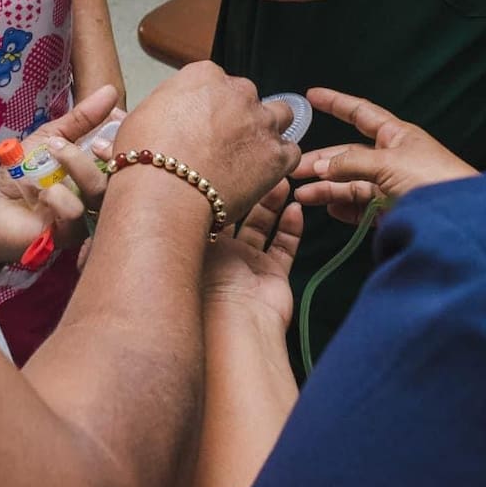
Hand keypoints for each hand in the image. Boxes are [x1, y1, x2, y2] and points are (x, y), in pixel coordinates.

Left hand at [0, 85, 118, 263]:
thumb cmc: (23, 173)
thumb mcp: (51, 137)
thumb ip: (81, 119)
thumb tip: (110, 91)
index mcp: (99, 168)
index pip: (126, 151)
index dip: (125, 133)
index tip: (116, 118)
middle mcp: (99, 191)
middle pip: (122, 173)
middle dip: (107, 150)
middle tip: (90, 141)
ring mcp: (87, 214)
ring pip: (99, 190)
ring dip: (77, 166)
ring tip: (53, 154)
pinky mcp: (70, 233)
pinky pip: (76, 212)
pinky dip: (58, 196)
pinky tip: (42, 192)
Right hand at [113, 62, 300, 223]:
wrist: (162, 194)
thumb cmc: (145, 159)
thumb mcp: (141, 116)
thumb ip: (164, 107)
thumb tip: (164, 114)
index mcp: (204, 75)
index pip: (217, 81)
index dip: (211, 105)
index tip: (203, 123)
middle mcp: (238, 91)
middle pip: (248, 97)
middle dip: (239, 117)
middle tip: (222, 144)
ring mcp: (261, 122)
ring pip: (280, 117)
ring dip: (266, 133)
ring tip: (247, 157)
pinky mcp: (276, 154)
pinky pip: (290, 152)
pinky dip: (279, 163)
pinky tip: (260, 175)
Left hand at [204, 180, 303, 329]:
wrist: (237, 324)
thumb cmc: (210, 284)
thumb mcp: (198, 240)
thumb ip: (196, 211)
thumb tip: (190, 179)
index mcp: (201, 245)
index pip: (211, 208)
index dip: (222, 187)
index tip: (233, 162)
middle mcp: (224, 254)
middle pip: (239, 214)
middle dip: (251, 190)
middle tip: (262, 166)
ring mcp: (249, 264)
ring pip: (263, 225)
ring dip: (272, 203)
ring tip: (282, 179)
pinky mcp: (273, 274)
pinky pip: (284, 245)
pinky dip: (291, 226)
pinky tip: (295, 208)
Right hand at [293, 88, 477, 222]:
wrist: (465, 218)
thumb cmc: (435, 179)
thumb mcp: (389, 163)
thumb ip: (351, 164)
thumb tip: (321, 166)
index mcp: (396, 136)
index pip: (359, 113)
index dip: (336, 103)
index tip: (312, 95)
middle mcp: (391, 158)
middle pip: (348, 155)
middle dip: (321, 161)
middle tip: (294, 169)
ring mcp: (390, 185)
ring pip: (350, 183)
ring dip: (326, 188)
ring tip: (302, 195)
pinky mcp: (392, 211)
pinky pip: (360, 207)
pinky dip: (343, 208)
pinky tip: (328, 208)